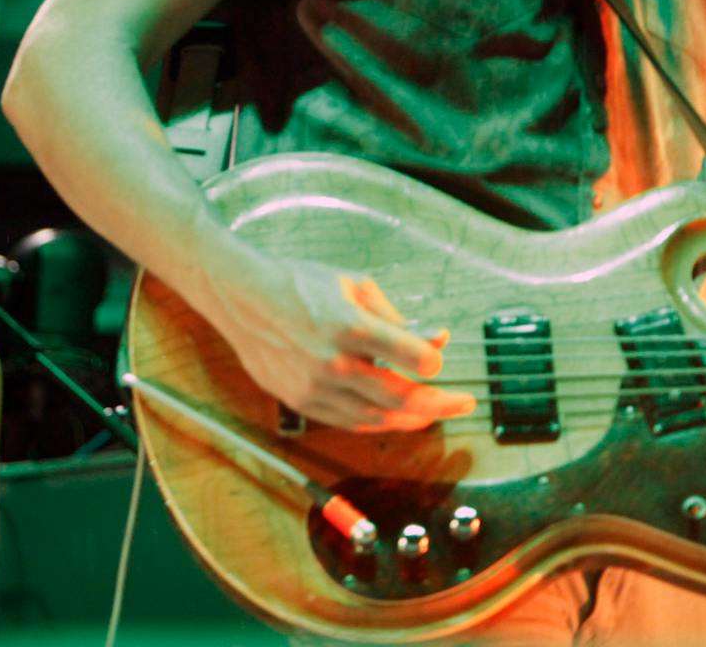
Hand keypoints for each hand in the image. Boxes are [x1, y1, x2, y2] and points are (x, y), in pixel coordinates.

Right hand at [200, 253, 476, 432]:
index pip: (412, 358)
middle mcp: (334, 362)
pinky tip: (396, 416)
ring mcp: (315, 387)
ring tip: (434, 411)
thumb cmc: (299, 284)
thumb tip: (434, 337)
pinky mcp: (301, 402)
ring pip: (377, 418)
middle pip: (401, 398)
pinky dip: (378, 422)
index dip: (435, 363)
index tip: (440, 361)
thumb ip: (394, 315)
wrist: (242, 298)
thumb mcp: (353, 283)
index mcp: (350, 326)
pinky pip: (350, 422)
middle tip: (463, 403)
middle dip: (440, 404)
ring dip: (412, 419)